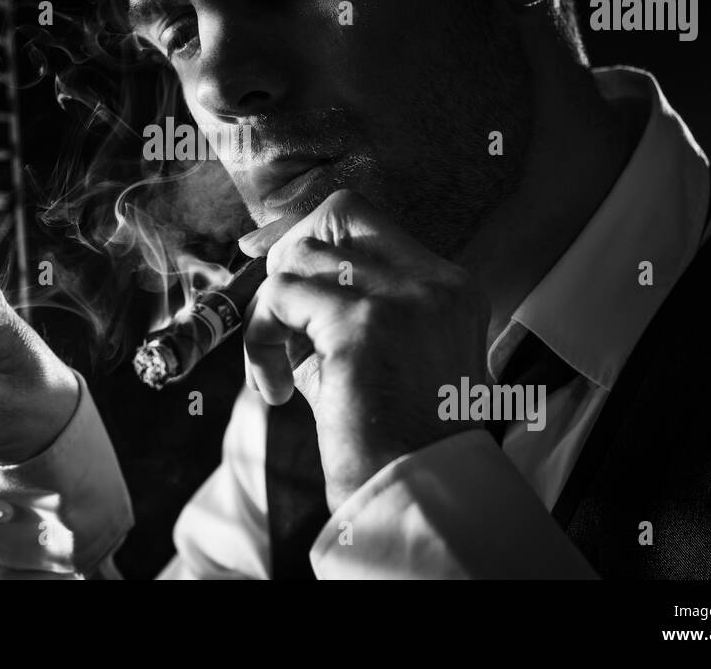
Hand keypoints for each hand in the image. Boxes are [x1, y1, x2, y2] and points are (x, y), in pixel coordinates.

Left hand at [240, 190, 491, 512]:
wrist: (418, 497)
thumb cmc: (394, 442)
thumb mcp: (379, 357)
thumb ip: (343, 307)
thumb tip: (279, 271)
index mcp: (449, 288)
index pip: (368, 221)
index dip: (310, 235)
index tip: (274, 266)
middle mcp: (435, 283)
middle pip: (339, 213)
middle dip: (289, 251)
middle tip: (275, 311)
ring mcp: (403, 298)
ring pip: (301, 256)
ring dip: (272, 312)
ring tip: (282, 369)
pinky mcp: (363, 324)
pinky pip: (280, 296)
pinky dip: (261, 338)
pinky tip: (277, 387)